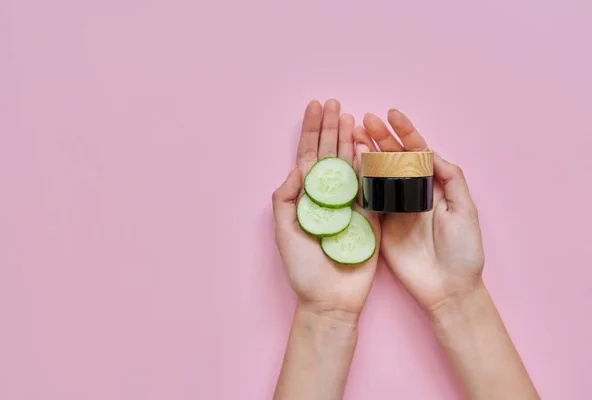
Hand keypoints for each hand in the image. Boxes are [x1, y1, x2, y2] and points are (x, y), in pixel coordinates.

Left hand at [272, 99, 380, 320]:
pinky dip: (368, 165)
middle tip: (334, 104)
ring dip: (349, 140)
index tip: (314, 107)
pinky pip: (369, 186)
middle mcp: (327, 197)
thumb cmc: (303, 270)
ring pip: (349, 165)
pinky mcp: (369, 216)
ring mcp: (349, 205)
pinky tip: (367, 144)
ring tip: (349, 116)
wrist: (331, 299)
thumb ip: (286, 198)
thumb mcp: (284, 232)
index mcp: (305, 198)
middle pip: (329, 154)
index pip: (307, 157)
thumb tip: (297, 167)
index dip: (310, 132)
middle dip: (330, 128)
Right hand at [354, 109, 483, 312]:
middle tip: (366, 120)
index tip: (392, 115)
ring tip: (354, 135)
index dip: (406, 132)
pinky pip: (368, 199)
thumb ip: (451, 179)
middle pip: (395, 159)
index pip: (418, 152)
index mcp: (434, 186)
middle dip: (381, 138)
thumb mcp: (466, 211)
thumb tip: (431, 153)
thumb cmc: (464, 252)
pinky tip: (349, 165)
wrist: (447, 288)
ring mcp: (395, 208)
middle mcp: (413, 193)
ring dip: (367, 154)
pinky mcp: (381, 225)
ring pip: (378, 174)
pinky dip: (358, 181)